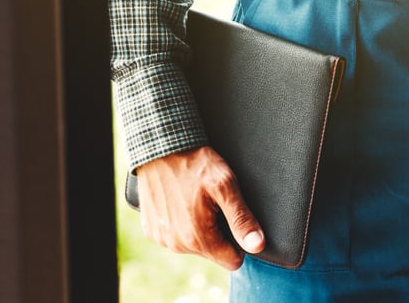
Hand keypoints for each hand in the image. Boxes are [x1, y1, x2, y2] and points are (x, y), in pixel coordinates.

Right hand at [136, 146, 265, 269]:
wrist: (159, 147)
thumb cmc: (195, 164)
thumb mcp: (225, 186)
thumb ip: (242, 219)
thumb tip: (257, 246)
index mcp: (198, 239)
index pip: (232, 261)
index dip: (238, 240)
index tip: (232, 216)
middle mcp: (177, 245)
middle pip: (212, 252)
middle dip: (218, 232)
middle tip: (213, 202)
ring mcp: (162, 238)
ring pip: (193, 245)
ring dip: (198, 228)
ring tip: (196, 199)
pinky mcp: (151, 230)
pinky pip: (174, 236)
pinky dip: (180, 223)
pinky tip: (180, 201)